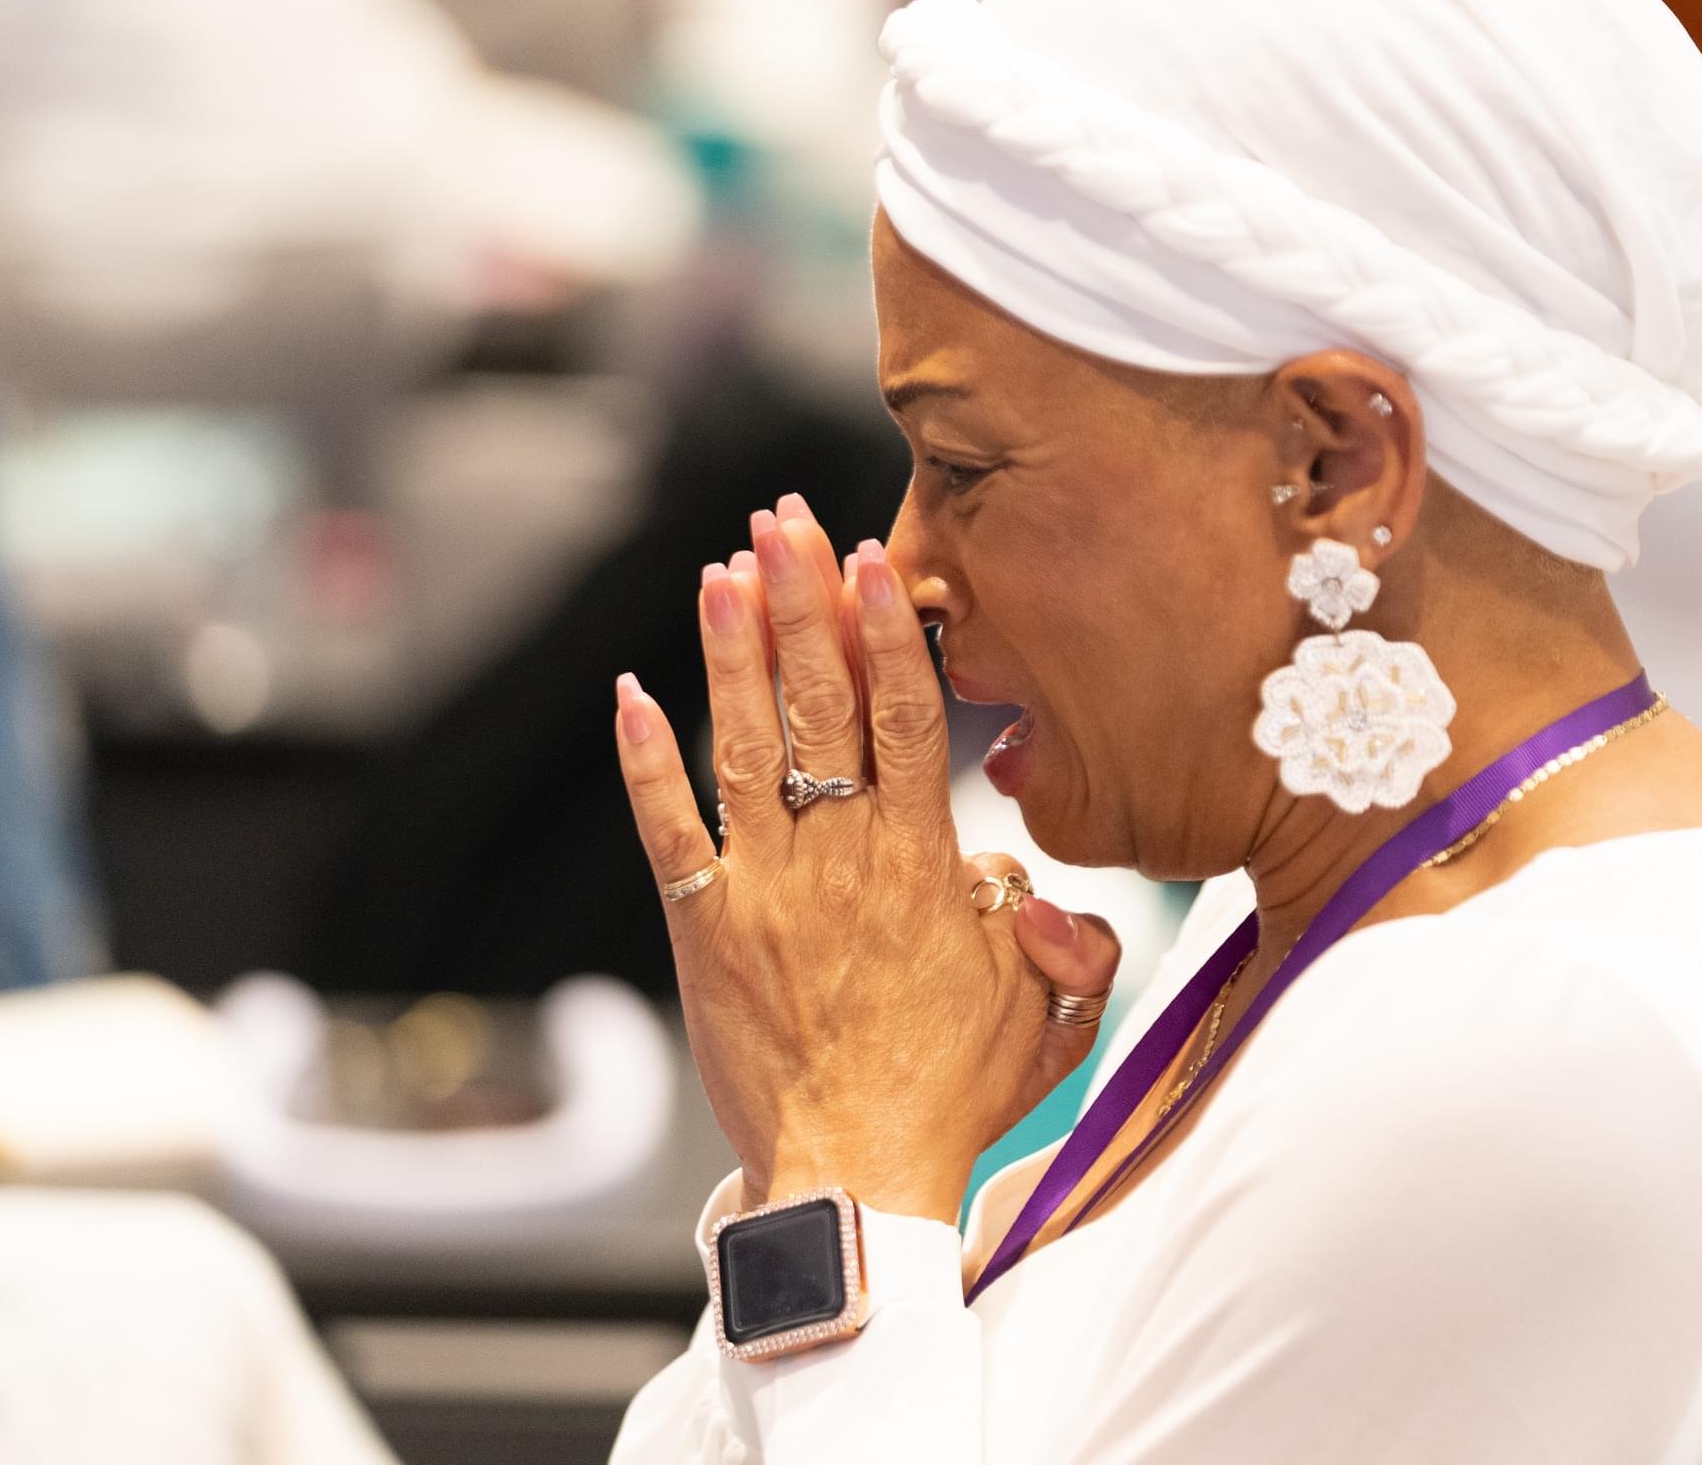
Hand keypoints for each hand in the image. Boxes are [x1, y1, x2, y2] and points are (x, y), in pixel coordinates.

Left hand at [611, 495, 1120, 1220]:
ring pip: (745, 745)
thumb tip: (1037, 884)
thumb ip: (1068, 934)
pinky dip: (648, 761)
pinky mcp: (704, 931)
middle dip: (801, 602)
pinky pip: (668, 831)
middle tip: (785, 520)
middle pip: (819, 705)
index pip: (903, 718)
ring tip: (723, 568)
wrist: (859, 1181)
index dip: (883, 630)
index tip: (869, 557)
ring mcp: (763, 891)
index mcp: (922, 866)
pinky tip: (633, 692)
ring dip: (732, 651)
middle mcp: (838, 861)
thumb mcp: (1053, 1013)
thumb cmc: (957, 1096)